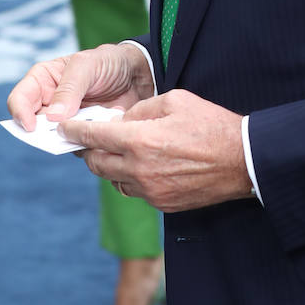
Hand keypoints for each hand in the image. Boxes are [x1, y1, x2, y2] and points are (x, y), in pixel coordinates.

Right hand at [7, 42, 154, 131]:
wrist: (138, 76)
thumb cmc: (108, 62)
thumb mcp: (87, 65)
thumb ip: (70, 87)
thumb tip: (52, 117)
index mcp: (43, 81)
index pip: (20, 100)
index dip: (20, 114)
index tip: (31, 127)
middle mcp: (50, 104)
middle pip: (33, 126)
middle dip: (43, 133)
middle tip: (59, 135)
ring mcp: (66, 122)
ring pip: (55, 140)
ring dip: (68, 140)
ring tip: (88, 132)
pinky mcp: (83, 135)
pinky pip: (77, 147)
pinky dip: (86, 145)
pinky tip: (102, 135)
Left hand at [71, 88, 252, 211]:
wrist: (242, 160)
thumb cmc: (210, 123)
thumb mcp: (174, 100)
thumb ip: (141, 109)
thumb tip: (121, 119)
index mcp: (140, 140)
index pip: (94, 137)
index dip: (74, 132)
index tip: (62, 129)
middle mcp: (140, 169)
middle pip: (96, 163)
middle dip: (88, 150)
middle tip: (88, 139)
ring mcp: (150, 190)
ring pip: (112, 179)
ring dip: (108, 165)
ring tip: (116, 150)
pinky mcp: (162, 203)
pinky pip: (133, 191)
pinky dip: (128, 178)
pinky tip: (139, 165)